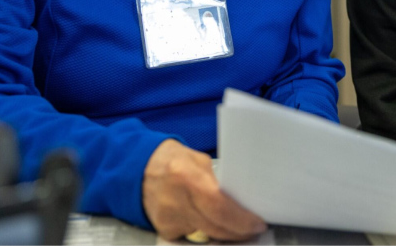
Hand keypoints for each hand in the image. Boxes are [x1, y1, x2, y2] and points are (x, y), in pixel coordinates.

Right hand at [142, 139, 266, 240]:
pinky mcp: (164, 230)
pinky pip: (192, 235)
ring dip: (225, 232)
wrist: (137, 170)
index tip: (257, 223)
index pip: (219, 206)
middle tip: (254, 228)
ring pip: (206, 234)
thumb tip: (240, 198)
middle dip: (239, 231)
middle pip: (215, 226)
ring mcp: (168, 219)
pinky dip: (205, 230)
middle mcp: (175, 201)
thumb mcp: (198, 160)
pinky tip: (209, 220)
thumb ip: (216, 180)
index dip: (241, 219)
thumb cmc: (172, 160)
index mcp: (186, 177)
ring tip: (239, 226)